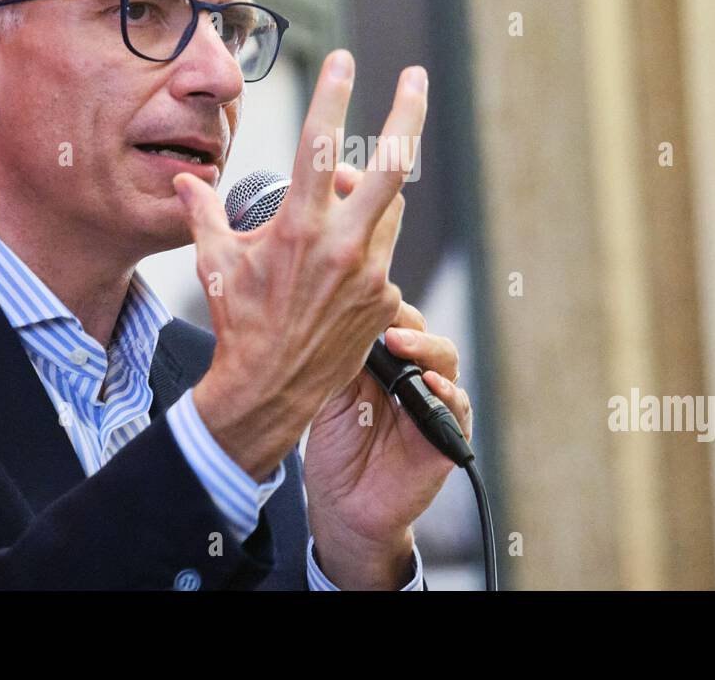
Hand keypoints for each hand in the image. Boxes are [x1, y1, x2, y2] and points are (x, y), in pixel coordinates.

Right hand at [173, 50, 427, 481]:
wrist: (269, 390)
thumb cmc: (239, 323)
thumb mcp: (215, 262)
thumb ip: (203, 213)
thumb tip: (186, 180)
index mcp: (300, 228)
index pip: (320, 147)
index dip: (333, 97)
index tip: (344, 60)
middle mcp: (344, 245)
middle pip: (392, 165)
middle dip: (408, 114)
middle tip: (417, 77)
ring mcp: (371, 273)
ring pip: (389, 208)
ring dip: (372, 195)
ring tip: (341, 201)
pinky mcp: (386, 299)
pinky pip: (384, 253)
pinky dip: (366, 245)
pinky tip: (337, 265)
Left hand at [301, 163, 473, 589]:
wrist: (349, 496)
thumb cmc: (336, 425)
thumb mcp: (315, 365)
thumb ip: (302, 315)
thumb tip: (262, 256)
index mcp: (375, 331)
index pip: (379, 282)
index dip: (365, 251)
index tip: (340, 218)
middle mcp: (408, 352)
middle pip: (411, 302)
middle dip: (410, 283)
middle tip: (377, 249)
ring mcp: (429, 386)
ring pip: (437, 349)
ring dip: (419, 341)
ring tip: (393, 338)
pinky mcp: (442, 425)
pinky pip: (453, 401)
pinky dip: (442, 392)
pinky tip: (426, 387)